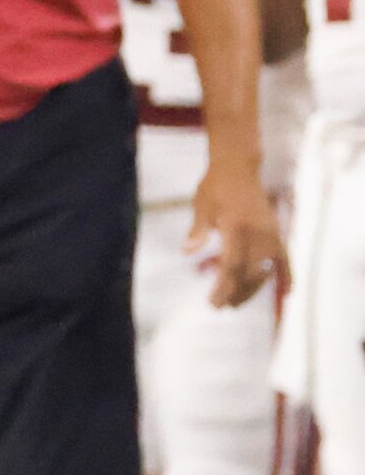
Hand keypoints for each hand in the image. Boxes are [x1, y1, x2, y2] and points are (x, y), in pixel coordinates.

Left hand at [193, 158, 287, 306]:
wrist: (238, 167)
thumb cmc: (215, 186)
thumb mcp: (201, 206)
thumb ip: (197, 230)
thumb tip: (186, 252)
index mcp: (236, 227)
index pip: (231, 265)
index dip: (224, 288)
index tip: (214, 303)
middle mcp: (257, 232)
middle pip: (249, 272)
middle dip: (235, 293)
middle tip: (220, 306)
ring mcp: (270, 233)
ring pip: (264, 269)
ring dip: (252, 288)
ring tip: (236, 303)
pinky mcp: (276, 232)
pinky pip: (285, 258)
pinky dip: (287, 275)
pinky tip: (288, 292)